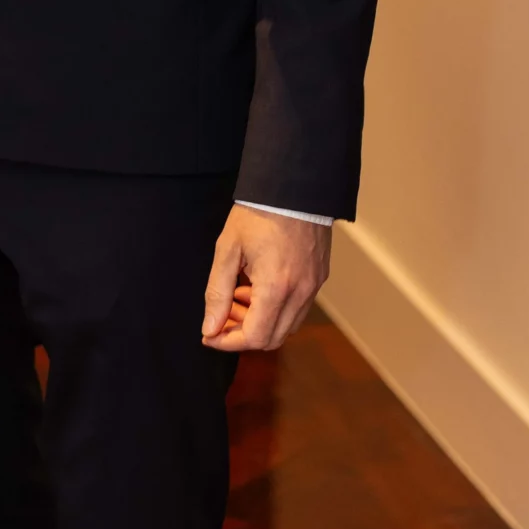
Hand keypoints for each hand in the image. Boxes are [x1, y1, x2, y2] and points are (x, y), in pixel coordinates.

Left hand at [201, 207, 330, 353]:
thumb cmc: (257, 213)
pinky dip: (275, 309)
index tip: (209, 335)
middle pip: (272, 339)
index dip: (228, 342)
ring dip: (259, 322)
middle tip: (221, 314)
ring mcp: (314, 286)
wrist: (293, 186)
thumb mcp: (227, 250)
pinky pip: (297, 309)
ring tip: (237, 295)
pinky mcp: (319, 277)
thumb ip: (217, 293)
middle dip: (242, 333)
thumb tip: (210, 328)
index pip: (254, 337)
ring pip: (287, 326)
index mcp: (276, 287)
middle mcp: (301, 292)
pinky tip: (256, 286)